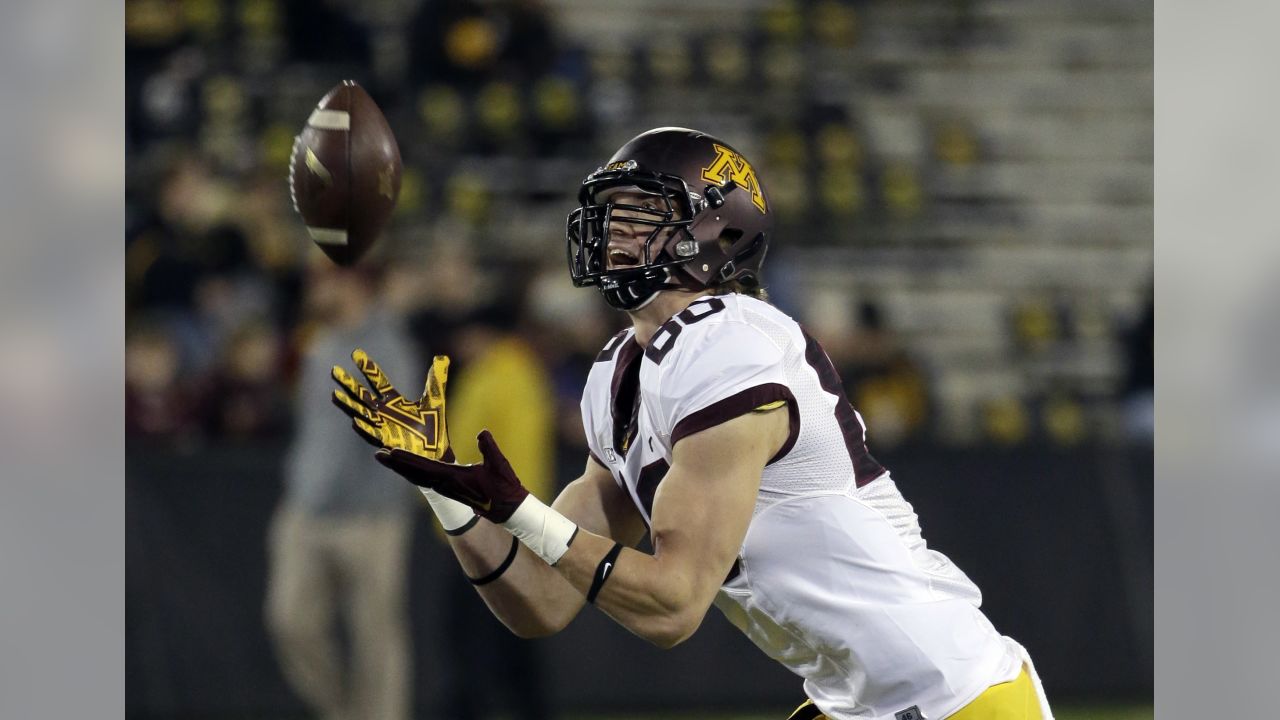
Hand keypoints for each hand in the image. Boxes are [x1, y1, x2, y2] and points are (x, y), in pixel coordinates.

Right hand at [331, 349, 452, 460]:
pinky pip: (374, 435)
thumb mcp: (435, 399)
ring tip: (335, 394)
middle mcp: (384, 412)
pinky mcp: (388, 442)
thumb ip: (436, 380)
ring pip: (361, 413)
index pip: (378, 380)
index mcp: (394, 401)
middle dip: (349, 383)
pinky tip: (355, 421)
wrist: (437, 452)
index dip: (367, 367)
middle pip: (362, 395)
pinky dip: (365, 428)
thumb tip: (442, 357)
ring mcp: (383, 427)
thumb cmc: (434, 427)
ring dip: (348, 405)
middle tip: (334, 369)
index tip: (355, 353)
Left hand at [374, 430, 528, 522]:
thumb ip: (489, 448)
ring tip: (386, 458)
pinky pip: (426, 478)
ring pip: (418, 477)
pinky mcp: (450, 488)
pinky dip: (413, 471)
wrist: (509, 509)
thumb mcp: (500, 465)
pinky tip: (407, 467)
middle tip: (377, 455)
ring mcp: (447, 487)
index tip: (391, 453)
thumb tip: (482, 433)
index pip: (426, 467)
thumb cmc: (505, 487)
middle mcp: (446, 484)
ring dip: (402, 467)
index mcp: (454, 478)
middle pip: (415, 473)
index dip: (407, 460)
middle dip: (396, 464)